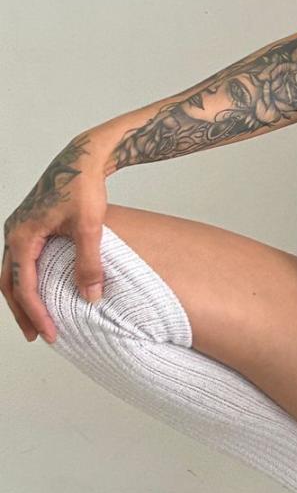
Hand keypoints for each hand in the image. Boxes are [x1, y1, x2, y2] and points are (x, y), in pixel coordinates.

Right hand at [2, 133, 109, 344]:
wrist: (83, 157)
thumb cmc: (84, 186)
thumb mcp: (89, 226)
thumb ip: (88, 263)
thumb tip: (90, 297)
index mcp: (22, 235)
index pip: (24, 285)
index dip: (36, 312)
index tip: (50, 333)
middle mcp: (14, 232)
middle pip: (10, 282)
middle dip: (22, 311)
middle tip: (37, 335)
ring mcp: (19, 228)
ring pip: (13, 272)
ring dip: (23, 297)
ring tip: (37, 320)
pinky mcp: (30, 225)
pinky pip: (22, 260)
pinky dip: (28, 280)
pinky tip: (43, 291)